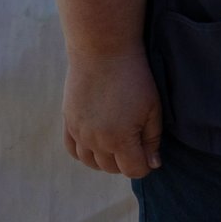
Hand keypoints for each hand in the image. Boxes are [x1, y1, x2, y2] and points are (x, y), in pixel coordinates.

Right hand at [63, 50, 163, 176]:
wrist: (103, 51)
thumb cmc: (134, 77)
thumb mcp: (153, 108)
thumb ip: (153, 139)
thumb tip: (153, 164)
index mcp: (120, 140)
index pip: (133, 171)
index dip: (145, 165)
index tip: (149, 153)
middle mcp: (96, 141)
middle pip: (112, 168)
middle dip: (127, 161)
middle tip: (136, 144)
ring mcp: (79, 132)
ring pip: (91, 162)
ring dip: (106, 159)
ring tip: (117, 143)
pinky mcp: (68, 121)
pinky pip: (73, 150)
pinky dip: (84, 152)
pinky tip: (96, 143)